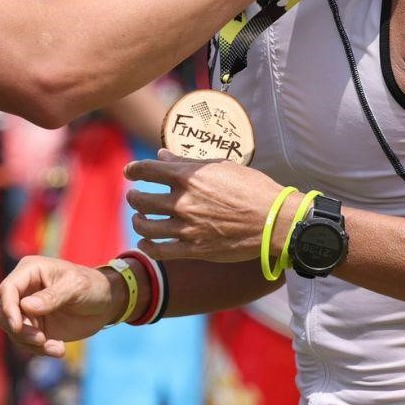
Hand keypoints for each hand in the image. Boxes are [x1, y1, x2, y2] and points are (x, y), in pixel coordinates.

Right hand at [0, 255, 120, 356]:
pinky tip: (58, 350)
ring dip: (30, 344)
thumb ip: (52, 296)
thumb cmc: (92, 286)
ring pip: (12, 331)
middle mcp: (24, 290)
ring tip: (56, 348)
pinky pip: (25, 342)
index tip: (18, 327)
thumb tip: (25, 306)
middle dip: (18, 330)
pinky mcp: (34, 327)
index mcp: (30, 271)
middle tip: (40, 340)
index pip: (7, 289)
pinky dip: (39, 350)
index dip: (8, 308)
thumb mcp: (76, 287)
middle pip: (1, 312)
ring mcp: (27, 310)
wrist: (106, 303)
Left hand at [125, 152, 296, 264]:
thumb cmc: (252, 188)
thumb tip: (161, 154)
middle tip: (135, 197)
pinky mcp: (193, 249)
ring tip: (140, 219)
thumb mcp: (221, 167)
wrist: (274, 220)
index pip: (146, 170)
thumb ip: (186, 162)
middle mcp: (183, 201)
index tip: (129, 173)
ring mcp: (186, 227)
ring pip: (145, 225)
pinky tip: (147, 242)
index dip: (133, 170)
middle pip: (140, 200)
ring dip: (138, 221)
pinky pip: (159, 250)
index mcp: (189, 176)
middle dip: (133, 197)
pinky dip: (147, 245)